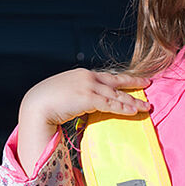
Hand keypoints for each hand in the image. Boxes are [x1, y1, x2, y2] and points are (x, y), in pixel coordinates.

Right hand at [21, 68, 150, 126]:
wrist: (36, 104)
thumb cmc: (47, 102)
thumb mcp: (66, 92)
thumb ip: (80, 94)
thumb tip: (88, 103)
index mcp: (82, 74)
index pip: (107, 76)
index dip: (122, 79)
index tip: (134, 80)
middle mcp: (87, 77)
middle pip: (116, 81)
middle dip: (134, 83)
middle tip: (147, 84)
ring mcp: (88, 86)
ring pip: (116, 95)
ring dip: (133, 102)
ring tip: (146, 107)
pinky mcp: (88, 98)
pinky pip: (110, 104)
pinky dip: (123, 108)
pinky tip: (134, 111)